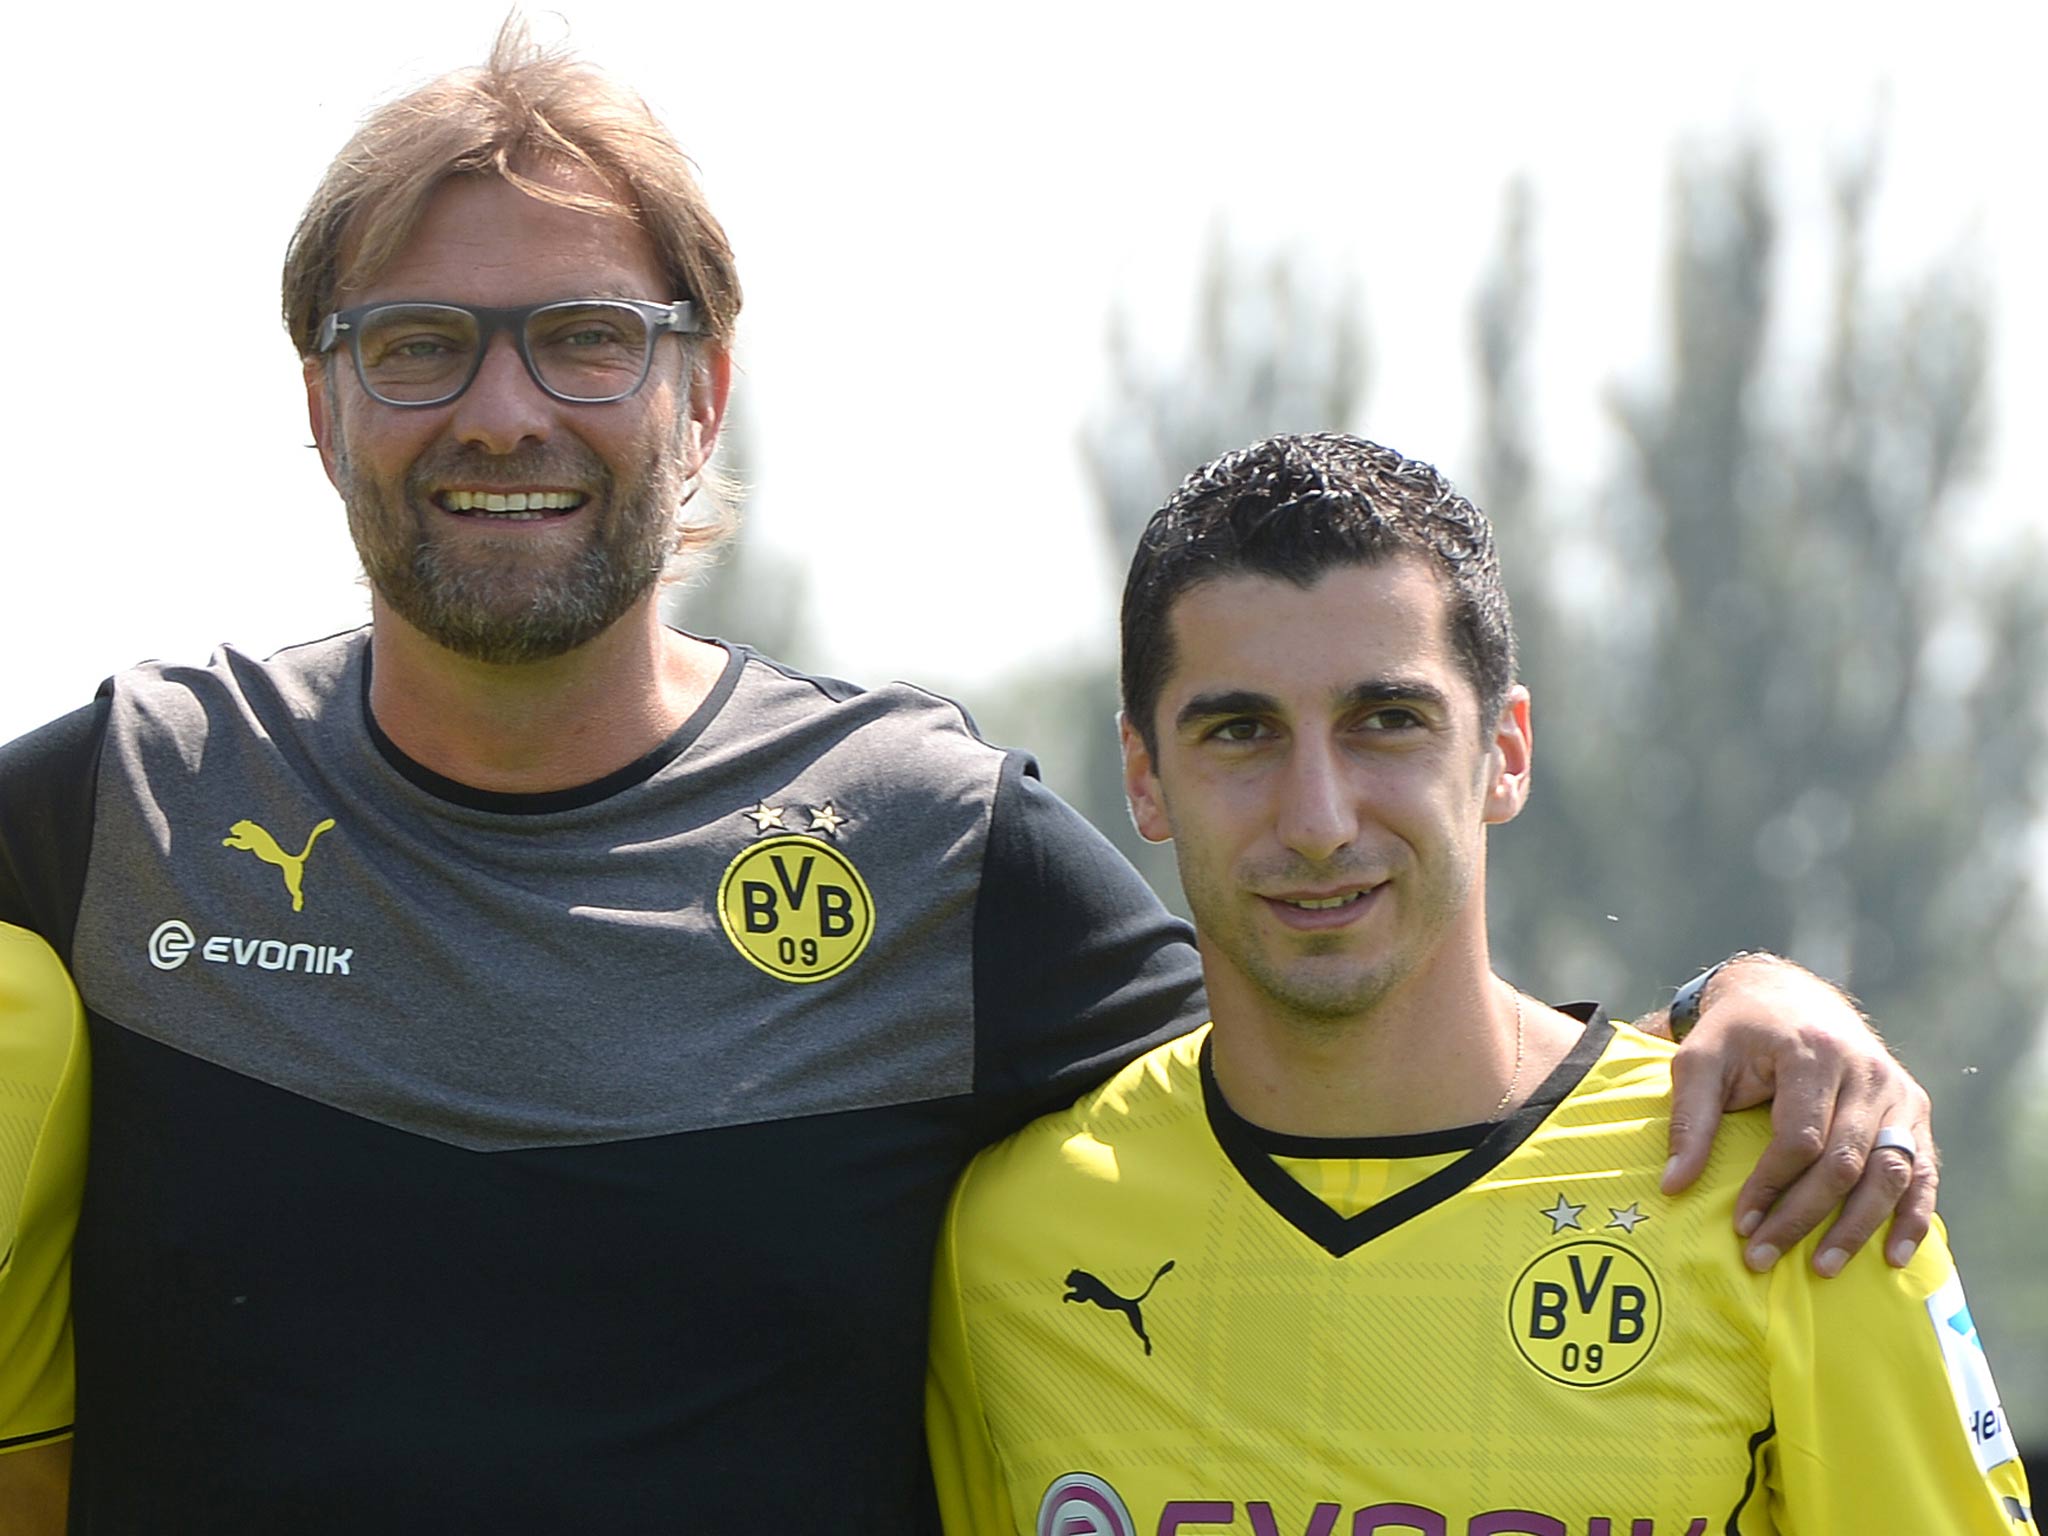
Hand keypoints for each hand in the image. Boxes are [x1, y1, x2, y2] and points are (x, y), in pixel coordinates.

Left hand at [1650, 952, 1935, 1275]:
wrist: (1789, 997)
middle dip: (1804, 1216)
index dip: (1770, 1185)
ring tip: (1823, 1268)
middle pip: (1844, 1161)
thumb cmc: (1738, 1033)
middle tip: (1764, 1257)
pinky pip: (1924, 1171)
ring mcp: (1897, 1092)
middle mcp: (1866, 1072)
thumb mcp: (1700, 1060)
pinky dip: (1912, 1216)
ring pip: (1889, 1172)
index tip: (1741, 1224)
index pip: (1799, 1137)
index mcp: (1812, 1053)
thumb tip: (1674, 1185)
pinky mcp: (1914, 1111)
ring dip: (1858, 1227)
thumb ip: (1690, 1119)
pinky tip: (1893, 1256)